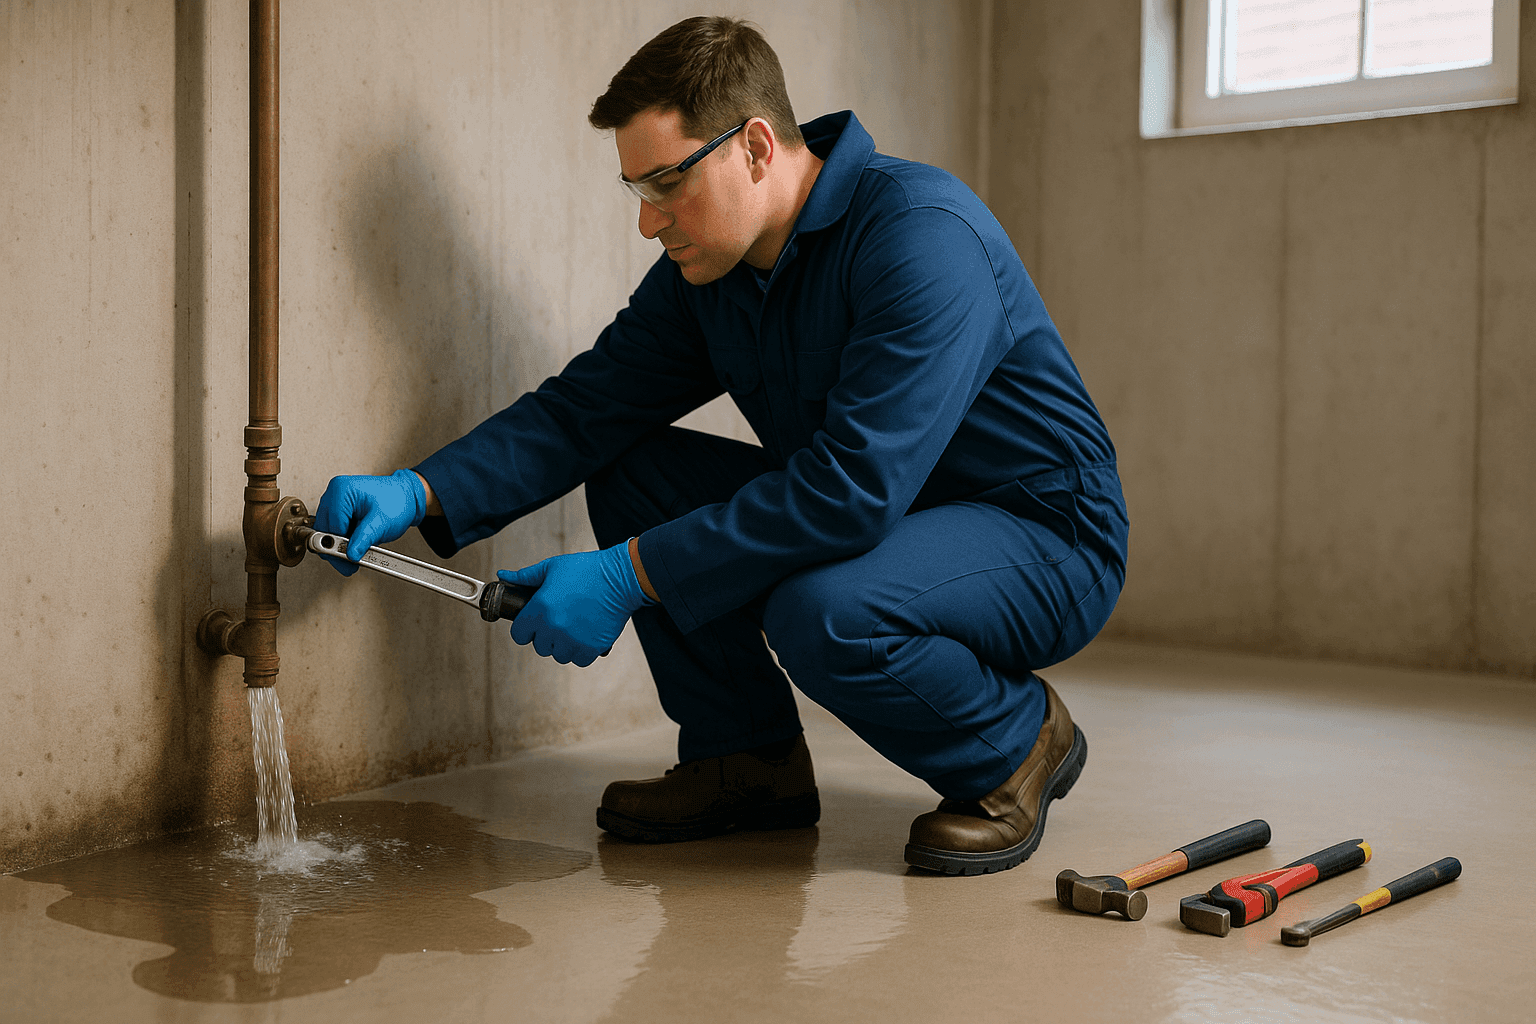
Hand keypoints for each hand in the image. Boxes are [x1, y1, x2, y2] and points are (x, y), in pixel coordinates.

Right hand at [314, 469, 426, 575]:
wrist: (407, 497)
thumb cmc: (398, 502)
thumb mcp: (381, 522)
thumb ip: (364, 538)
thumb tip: (350, 554)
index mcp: (341, 491)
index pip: (330, 526)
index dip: (339, 545)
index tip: (349, 558)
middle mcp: (334, 492)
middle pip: (324, 530)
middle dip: (338, 548)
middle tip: (352, 560)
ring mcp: (335, 500)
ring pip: (327, 532)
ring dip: (340, 545)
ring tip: (359, 547)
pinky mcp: (339, 509)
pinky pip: (334, 530)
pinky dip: (343, 540)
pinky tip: (356, 542)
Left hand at [498, 542, 651, 666]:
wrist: (621, 577)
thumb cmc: (587, 569)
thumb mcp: (552, 567)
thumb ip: (525, 576)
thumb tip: (503, 575)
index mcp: (539, 608)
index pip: (519, 635)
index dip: (525, 630)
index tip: (533, 625)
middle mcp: (553, 627)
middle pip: (540, 647)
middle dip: (547, 636)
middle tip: (560, 622)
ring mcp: (572, 639)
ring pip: (559, 655)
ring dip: (564, 646)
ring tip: (574, 628)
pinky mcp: (591, 647)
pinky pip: (579, 660)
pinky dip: (582, 652)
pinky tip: (586, 636)